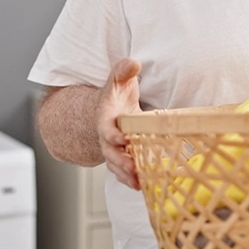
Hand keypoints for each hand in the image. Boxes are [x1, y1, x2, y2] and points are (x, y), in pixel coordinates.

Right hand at [97, 58, 142, 189]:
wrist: (106, 110)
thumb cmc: (115, 95)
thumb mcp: (118, 80)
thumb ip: (124, 70)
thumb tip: (134, 63)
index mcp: (106, 119)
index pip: (107, 129)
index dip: (114, 135)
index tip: (123, 139)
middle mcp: (107, 137)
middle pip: (111, 153)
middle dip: (121, 161)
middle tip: (133, 168)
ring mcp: (113, 150)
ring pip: (116, 166)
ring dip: (126, 175)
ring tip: (138, 182)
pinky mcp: (121, 158)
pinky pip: (123, 172)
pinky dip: (130, 180)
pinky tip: (143, 186)